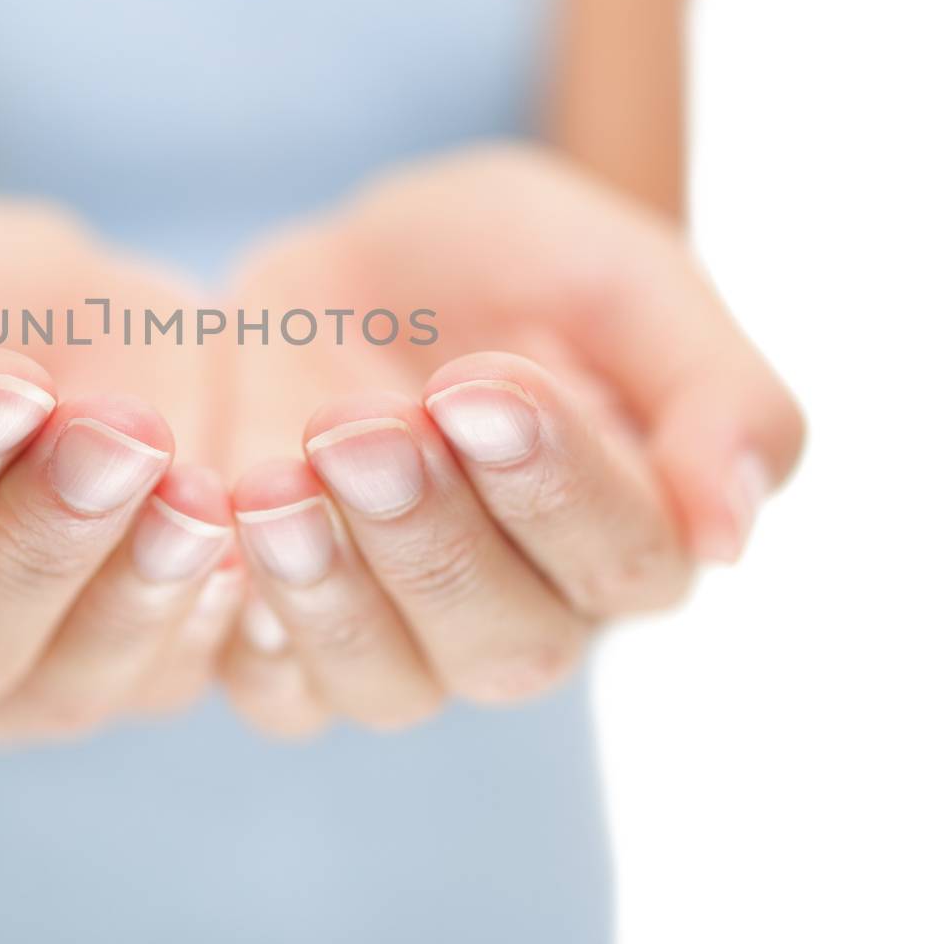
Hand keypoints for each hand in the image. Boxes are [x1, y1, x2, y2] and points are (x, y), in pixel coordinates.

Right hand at [0, 190, 241, 740]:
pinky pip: (161, 676)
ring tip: (190, 485)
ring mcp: (10, 689)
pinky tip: (234, 539)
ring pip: (62, 680)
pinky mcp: (121, 678)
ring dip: (133, 580)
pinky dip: (200, 613)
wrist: (55, 305)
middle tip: (113, 429)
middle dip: (37, 532)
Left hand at [214, 145, 804, 736]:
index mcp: (632, 534)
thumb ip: (712, 389)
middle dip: (431, 537)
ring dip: (331, 591)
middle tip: (362, 427)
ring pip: (387, 683)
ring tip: (275, 486)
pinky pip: (272, 684)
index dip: (553, 485)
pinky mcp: (288, 624)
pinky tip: (212, 544)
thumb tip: (732, 532)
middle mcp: (529, 611)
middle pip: (504, 643)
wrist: (359, 258)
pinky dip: (242, 631)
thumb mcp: (622, 277)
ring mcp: (405, 634)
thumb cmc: (510, 263)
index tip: (477, 385)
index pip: (625, 561)